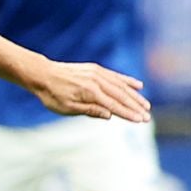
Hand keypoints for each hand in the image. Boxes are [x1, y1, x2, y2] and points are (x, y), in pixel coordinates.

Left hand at [29, 61, 151, 121]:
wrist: (42, 74)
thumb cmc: (52, 95)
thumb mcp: (67, 107)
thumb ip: (90, 110)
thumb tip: (110, 115)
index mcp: (90, 92)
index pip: (114, 105)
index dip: (128, 113)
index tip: (140, 120)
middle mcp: (96, 80)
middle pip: (121, 95)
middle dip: (135, 107)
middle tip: (148, 117)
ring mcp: (97, 73)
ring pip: (121, 85)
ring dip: (135, 96)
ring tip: (146, 105)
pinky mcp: (95, 69)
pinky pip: (115, 76)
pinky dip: (127, 81)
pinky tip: (139, 86)